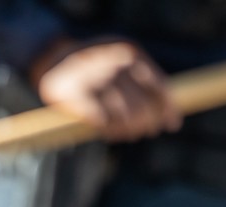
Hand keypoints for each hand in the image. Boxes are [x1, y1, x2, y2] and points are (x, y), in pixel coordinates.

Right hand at [33, 38, 181, 142]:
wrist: (53, 58)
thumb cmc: (96, 67)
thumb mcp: (122, 62)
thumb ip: (144, 82)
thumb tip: (169, 118)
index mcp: (131, 53)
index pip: (159, 86)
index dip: (167, 109)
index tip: (172, 125)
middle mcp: (115, 65)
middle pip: (142, 106)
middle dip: (147, 124)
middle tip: (145, 132)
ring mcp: (96, 81)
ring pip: (125, 117)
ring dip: (128, 131)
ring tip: (128, 134)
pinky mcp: (78, 98)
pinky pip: (103, 123)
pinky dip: (110, 132)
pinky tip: (109, 133)